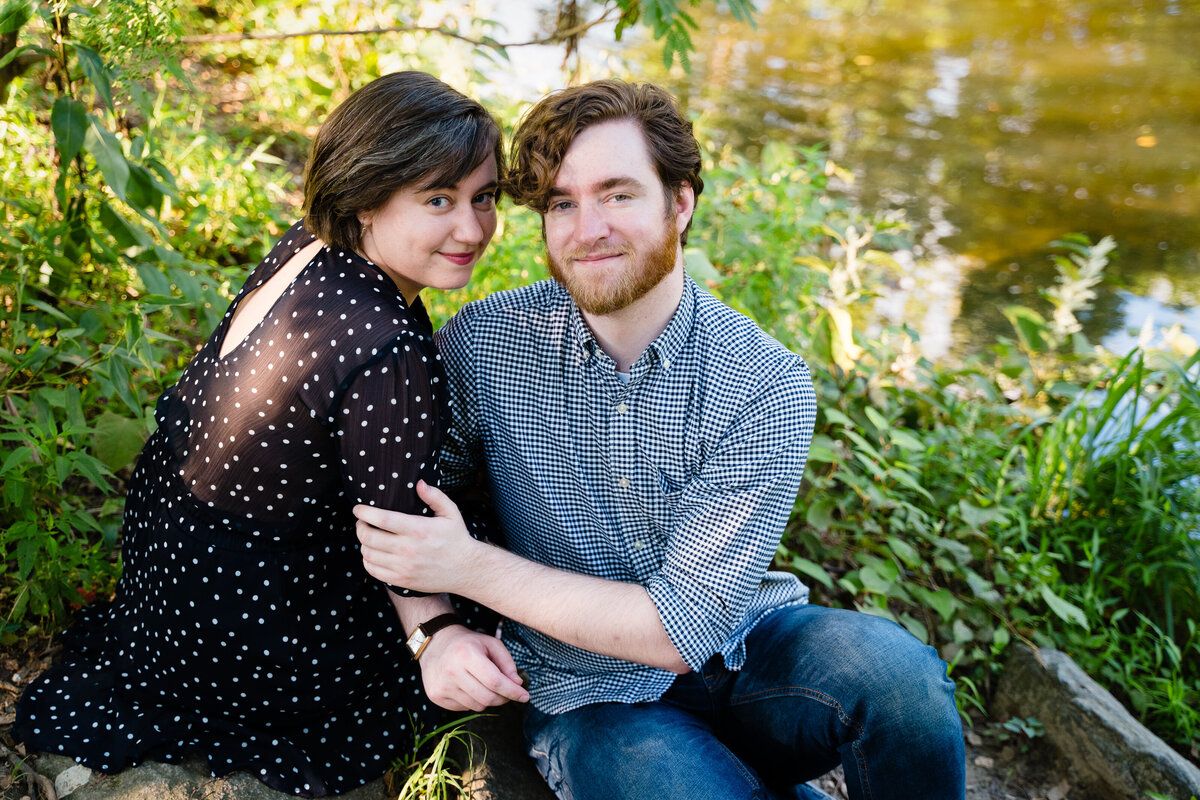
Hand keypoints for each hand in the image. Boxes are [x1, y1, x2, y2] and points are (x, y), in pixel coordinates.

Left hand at [355, 481, 479, 593]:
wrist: (466, 569)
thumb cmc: (457, 538)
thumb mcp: (451, 513)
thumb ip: (435, 496)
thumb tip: (419, 483)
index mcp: (418, 530)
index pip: (382, 519)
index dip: (364, 512)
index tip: (358, 508)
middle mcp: (408, 549)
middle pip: (369, 537)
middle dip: (360, 526)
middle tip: (362, 521)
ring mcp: (404, 567)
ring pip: (368, 554)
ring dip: (363, 543)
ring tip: (368, 536)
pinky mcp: (402, 580)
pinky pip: (373, 570)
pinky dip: (367, 560)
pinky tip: (373, 553)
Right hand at [417, 625, 528, 711]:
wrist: (436, 644)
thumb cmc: (468, 644)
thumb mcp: (491, 643)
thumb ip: (507, 662)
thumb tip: (517, 684)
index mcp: (466, 654)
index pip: (495, 681)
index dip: (513, 691)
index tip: (525, 696)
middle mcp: (452, 671)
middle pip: (487, 697)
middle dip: (504, 698)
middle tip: (509, 692)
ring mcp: (442, 686)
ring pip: (477, 706)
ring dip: (489, 700)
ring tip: (486, 685)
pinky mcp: (436, 696)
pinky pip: (464, 708)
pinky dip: (473, 701)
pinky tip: (469, 687)